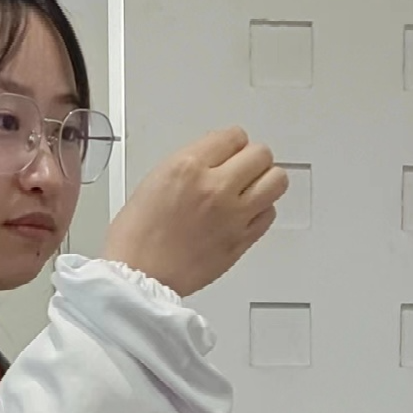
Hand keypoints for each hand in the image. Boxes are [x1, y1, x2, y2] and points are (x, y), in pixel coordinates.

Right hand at [102, 128, 286, 296]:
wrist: (140, 276)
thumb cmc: (136, 238)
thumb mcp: (153, 181)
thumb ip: (189, 166)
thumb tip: (211, 161)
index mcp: (187, 167)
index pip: (234, 136)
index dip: (231, 144)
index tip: (228, 151)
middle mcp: (215, 187)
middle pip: (260, 155)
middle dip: (251, 160)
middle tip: (241, 169)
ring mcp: (233, 215)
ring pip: (276, 181)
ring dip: (265, 181)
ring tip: (251, 188)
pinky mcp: (242, 240)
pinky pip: (269, 214)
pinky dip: (261, 211)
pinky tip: (245, 214)